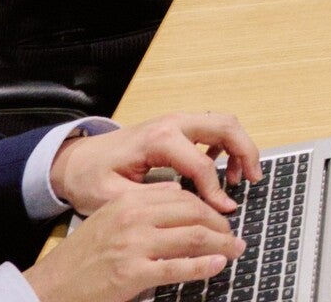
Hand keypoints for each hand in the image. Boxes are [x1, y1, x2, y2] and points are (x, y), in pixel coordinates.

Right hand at [27, 181, 241, 301]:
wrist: (49, 287)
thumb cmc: (81, 257)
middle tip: (233, 235)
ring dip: (221, 244)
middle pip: (193, 214)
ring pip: (193, 238)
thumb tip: (179, 194)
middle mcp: (133, 218)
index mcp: (129, 202)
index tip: (220, 218)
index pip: (182, 197)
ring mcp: (133, 246)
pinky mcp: (132, 274)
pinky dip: (204, 266)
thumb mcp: (108, 219)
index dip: (208, 208)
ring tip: (235, 250)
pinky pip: (179, 268)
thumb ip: (142, 204)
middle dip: (220, 225)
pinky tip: (218, 265)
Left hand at [48, 113, 255, 217]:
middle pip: (225, 126)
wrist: (75, 159)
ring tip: (241, 177)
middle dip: (246, 151)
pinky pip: (212, 127)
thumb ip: (150, 198)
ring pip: (224, 122)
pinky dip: (225, 144)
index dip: (216, 190)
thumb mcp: (112, 195)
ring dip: (239, 146)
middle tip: (254, 179)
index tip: (225, 210)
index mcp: (158, 139)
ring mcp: (176, 121)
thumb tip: (185, 200)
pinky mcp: (176, 126)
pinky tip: (218, 169)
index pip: (201, 164)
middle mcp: (172, 123)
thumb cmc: (91, 178)